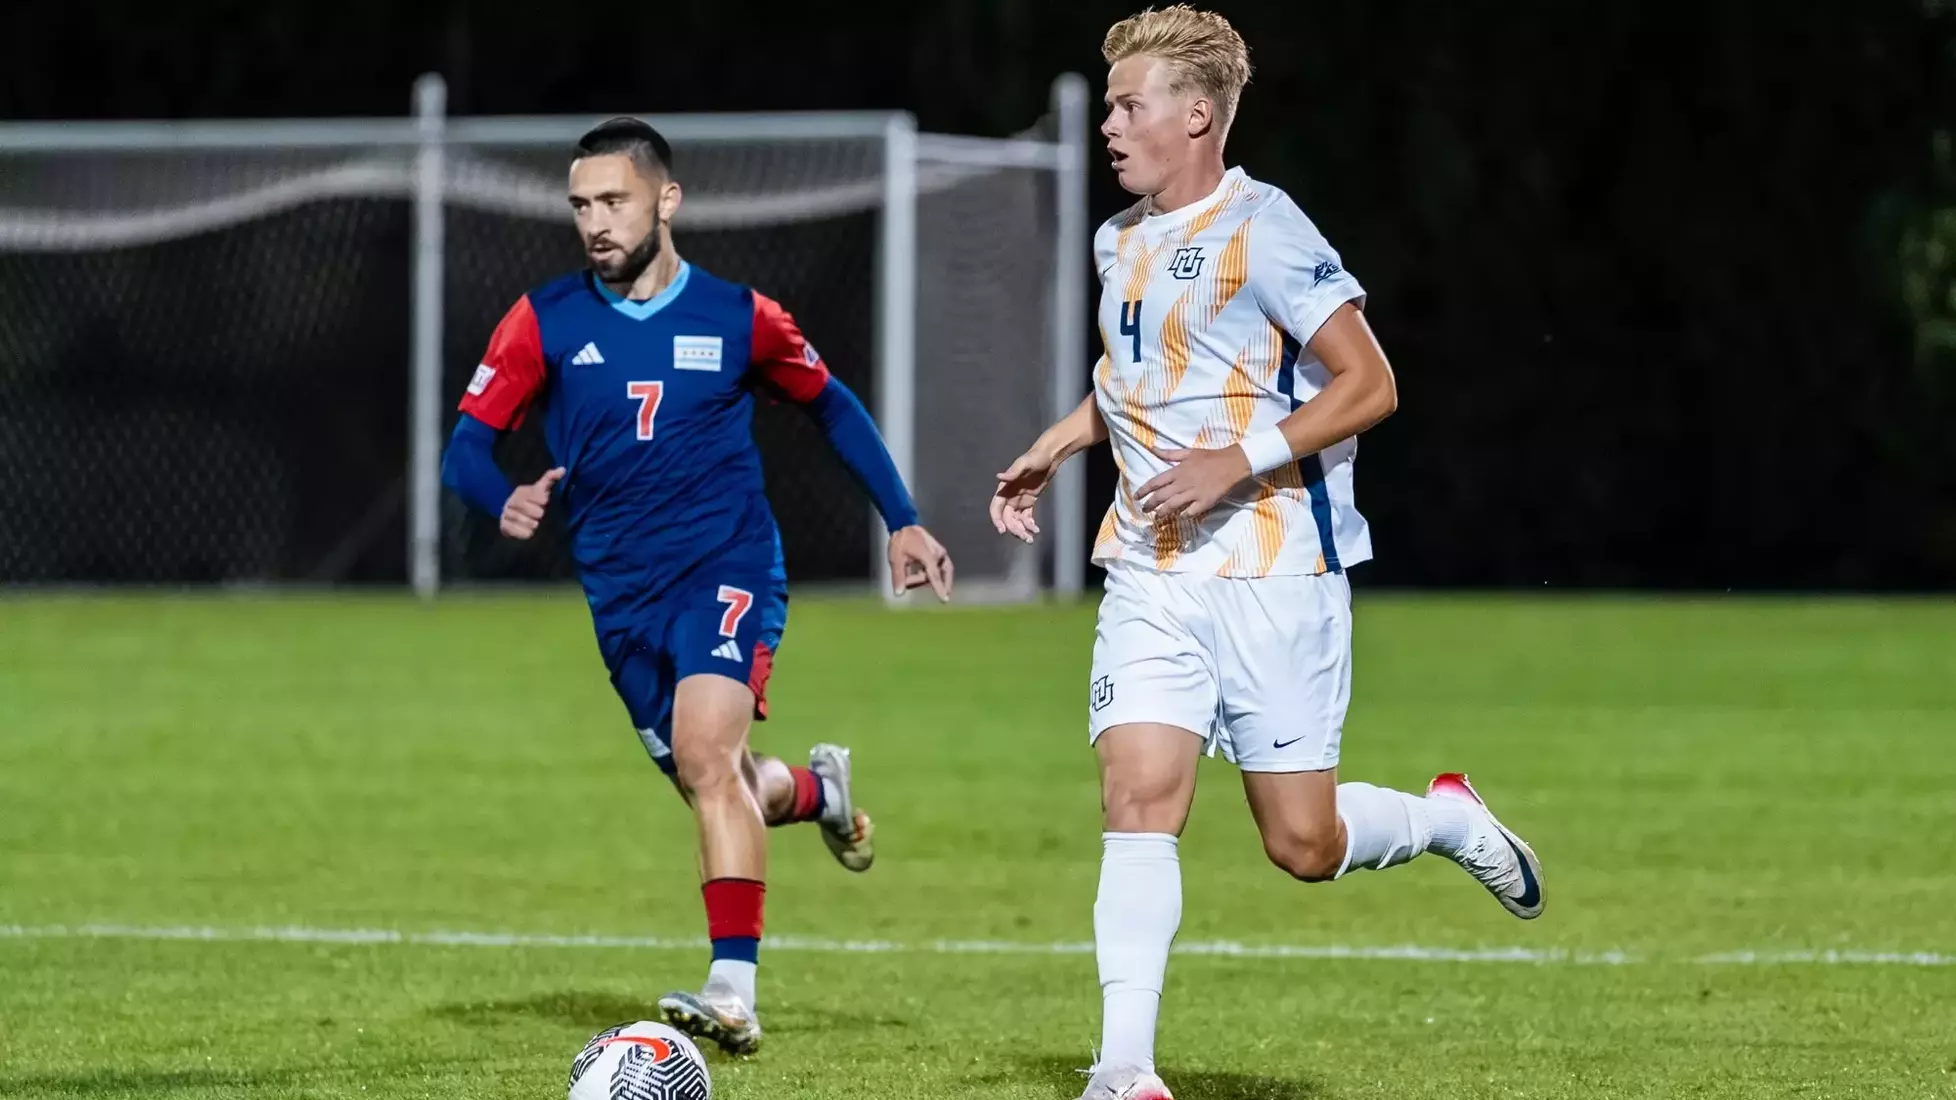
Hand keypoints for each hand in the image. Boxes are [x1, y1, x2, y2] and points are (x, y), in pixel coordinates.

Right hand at [500, 467, 564, 539]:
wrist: (516, 520)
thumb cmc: (533, 503)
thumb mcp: (541, 491)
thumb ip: (550, 479)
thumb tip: (563, 469)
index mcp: (521, 492)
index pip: (531, 493)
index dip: (540, 498)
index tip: (545, 502)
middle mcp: (511, 501)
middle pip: (524, 506)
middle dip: (535, 512)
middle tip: (540, 516)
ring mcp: (506, 514)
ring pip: (518, 518)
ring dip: (531, 523)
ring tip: (536, 525)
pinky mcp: (503, 526)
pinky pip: (513, 529)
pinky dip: (523, 533)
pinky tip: (529, 533)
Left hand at [888, 525, 953, 600]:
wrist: (906, 525)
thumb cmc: (901, 540)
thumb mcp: (895, 559)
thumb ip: (898, 577)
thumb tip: (899, 594)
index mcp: (928, 555)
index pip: (934, 576)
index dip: (939, 589)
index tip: (945, 600)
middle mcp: (938, 554)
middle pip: (932, 577)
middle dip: (918, 580)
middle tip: (906, 578)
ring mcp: (941, 554)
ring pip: (935, 574)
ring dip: (922, 577)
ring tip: (909, 570)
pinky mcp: (941, 554)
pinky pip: (938, 569)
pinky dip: (929, 574)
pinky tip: (919, 571)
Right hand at [990, 441, 1062, 543]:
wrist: (1050, 456)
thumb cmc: (1036, 457)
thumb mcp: (1024, 463)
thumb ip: (1013, 472)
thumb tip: (999, 477)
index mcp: (1005, 488)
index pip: (996, 507)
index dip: (997, 520)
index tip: (1003, 531)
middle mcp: (1010, 496)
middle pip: (1007, 518)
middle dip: (1014, 529)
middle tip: (1024, 537)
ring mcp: (1019, 500)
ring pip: (1016, 520)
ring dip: (1021, 530)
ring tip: (1030, 538)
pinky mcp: (1029, 502)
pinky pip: (1026, 517)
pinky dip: (1029, 525)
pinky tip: (1036, 530)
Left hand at [1136, 445, 1250, 521]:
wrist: (1232, 464)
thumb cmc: (1210, 457)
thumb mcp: (1188, 452)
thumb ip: (1169, 454)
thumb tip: (1152, 449)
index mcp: (1177, 471)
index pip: (1155, 482)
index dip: (1144, 490)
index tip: (1137, 497)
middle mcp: (1183, 483)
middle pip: (1161, 496)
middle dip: (1150, 504)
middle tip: (1144, 509)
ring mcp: (1193, 493)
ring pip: (1173, 506)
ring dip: (1163, 512)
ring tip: (1157, 517)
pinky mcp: (1204, 502)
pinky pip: (1190, 512)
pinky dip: (1183, 515)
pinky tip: (1180, 517)